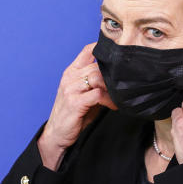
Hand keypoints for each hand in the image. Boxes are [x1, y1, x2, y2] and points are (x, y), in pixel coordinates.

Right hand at [38, 44, 117, 169]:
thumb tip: (120, 76)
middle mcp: (70, 77)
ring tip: (119, 98)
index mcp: (71, 72)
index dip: (105, 50)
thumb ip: (97, 82)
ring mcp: (71, 89)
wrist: (57, 134)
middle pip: (98, 65)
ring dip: (113, 88)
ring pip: (98, 77)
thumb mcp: (84, 94)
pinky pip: (98, 94)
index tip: (121, 58)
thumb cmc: (74, 114)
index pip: (88, 50)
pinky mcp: (75, 102)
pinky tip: (113, 106)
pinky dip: (109, 100)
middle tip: (125, 87)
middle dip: (114, 76)